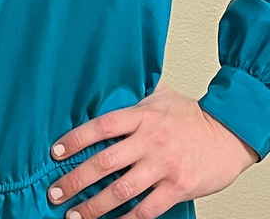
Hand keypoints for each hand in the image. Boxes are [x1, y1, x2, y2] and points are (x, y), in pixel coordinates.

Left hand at [47, 86, 257, 218]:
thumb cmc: (191, 115)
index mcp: (140, 116)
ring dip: (95, 205)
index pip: (99, 127)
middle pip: (104, 162)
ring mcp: (163, 166)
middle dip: (75, 179)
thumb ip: (133, 94)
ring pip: (122, 190)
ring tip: (75, 215)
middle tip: (55, 192)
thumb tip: (107, 80)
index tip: (55, 152)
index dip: (75, 140)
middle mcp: (149, 141)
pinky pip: (149, 209)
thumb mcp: (159, 95)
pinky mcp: (179, 187)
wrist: (229, 133)